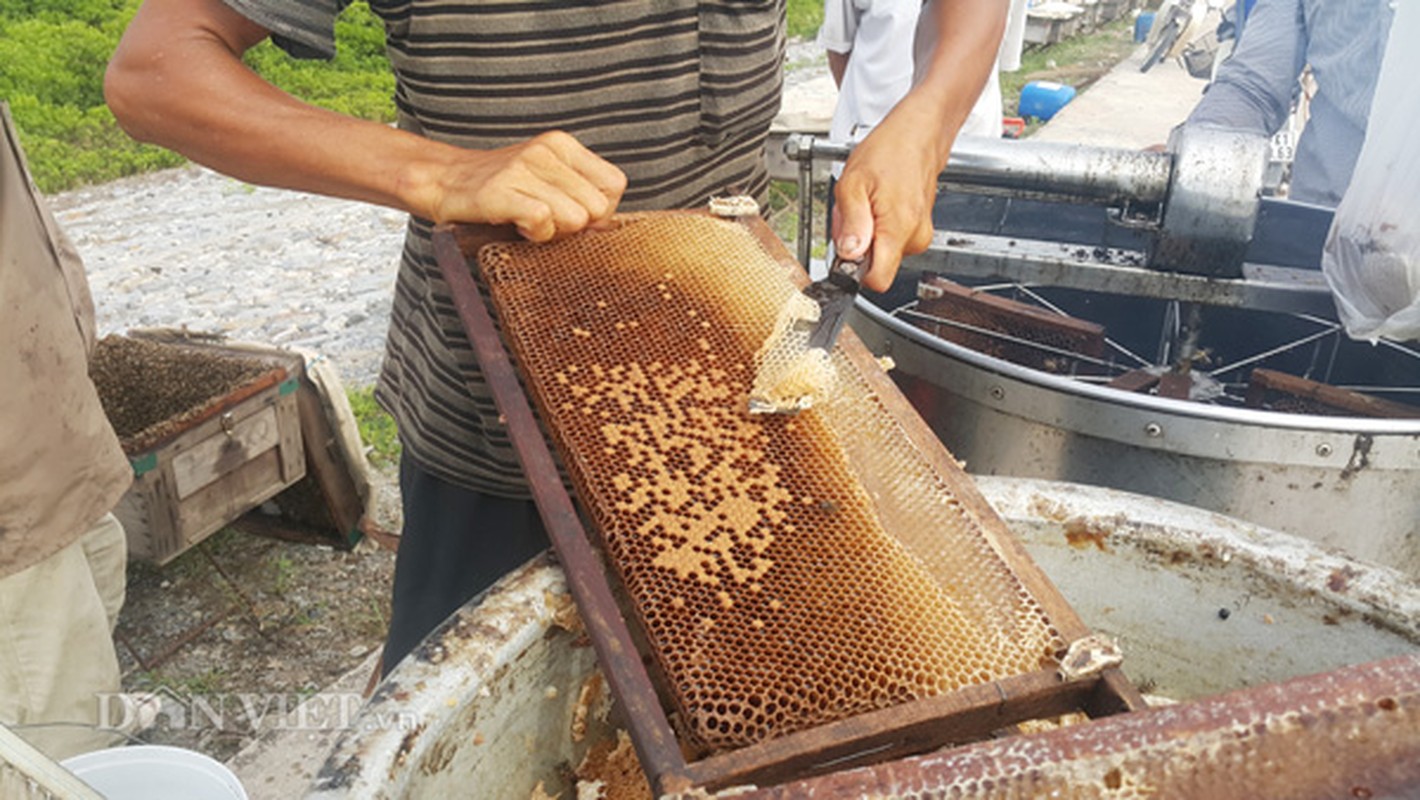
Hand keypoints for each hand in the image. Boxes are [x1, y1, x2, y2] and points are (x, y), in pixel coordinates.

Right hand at [416, 131, 626, 241]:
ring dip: (554, 232)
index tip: (573, 214)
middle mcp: (545, 151)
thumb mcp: (548, 180)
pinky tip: (517, 225)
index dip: (601, 210)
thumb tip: (610, 227)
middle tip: (547, 221)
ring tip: (529, 221)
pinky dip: (534, 234)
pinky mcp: (500, 191)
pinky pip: (543, 222)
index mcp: (562, 145)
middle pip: (597, 208)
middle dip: (577, 226)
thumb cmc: (502, 188)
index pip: (615, 184)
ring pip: (575, 218)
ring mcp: (522, 169)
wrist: (444, 180)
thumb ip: (581, 195)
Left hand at [830, 100, 943, 291]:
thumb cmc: (889, 151)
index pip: (877, 281)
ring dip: (865, 233)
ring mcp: (919, 235)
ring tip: (867, 202)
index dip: (855, 272)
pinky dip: (877, 226)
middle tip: (854, 211)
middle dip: (857, 244)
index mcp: (898, 229)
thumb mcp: (854, 183)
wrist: (918, 133)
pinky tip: (877, 202)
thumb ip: (850, 223)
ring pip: (881, 252)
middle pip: (875, 264)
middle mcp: (914, 238)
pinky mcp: (919, 230)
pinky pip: (890, 240)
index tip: (847, 250)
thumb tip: (848, 255)